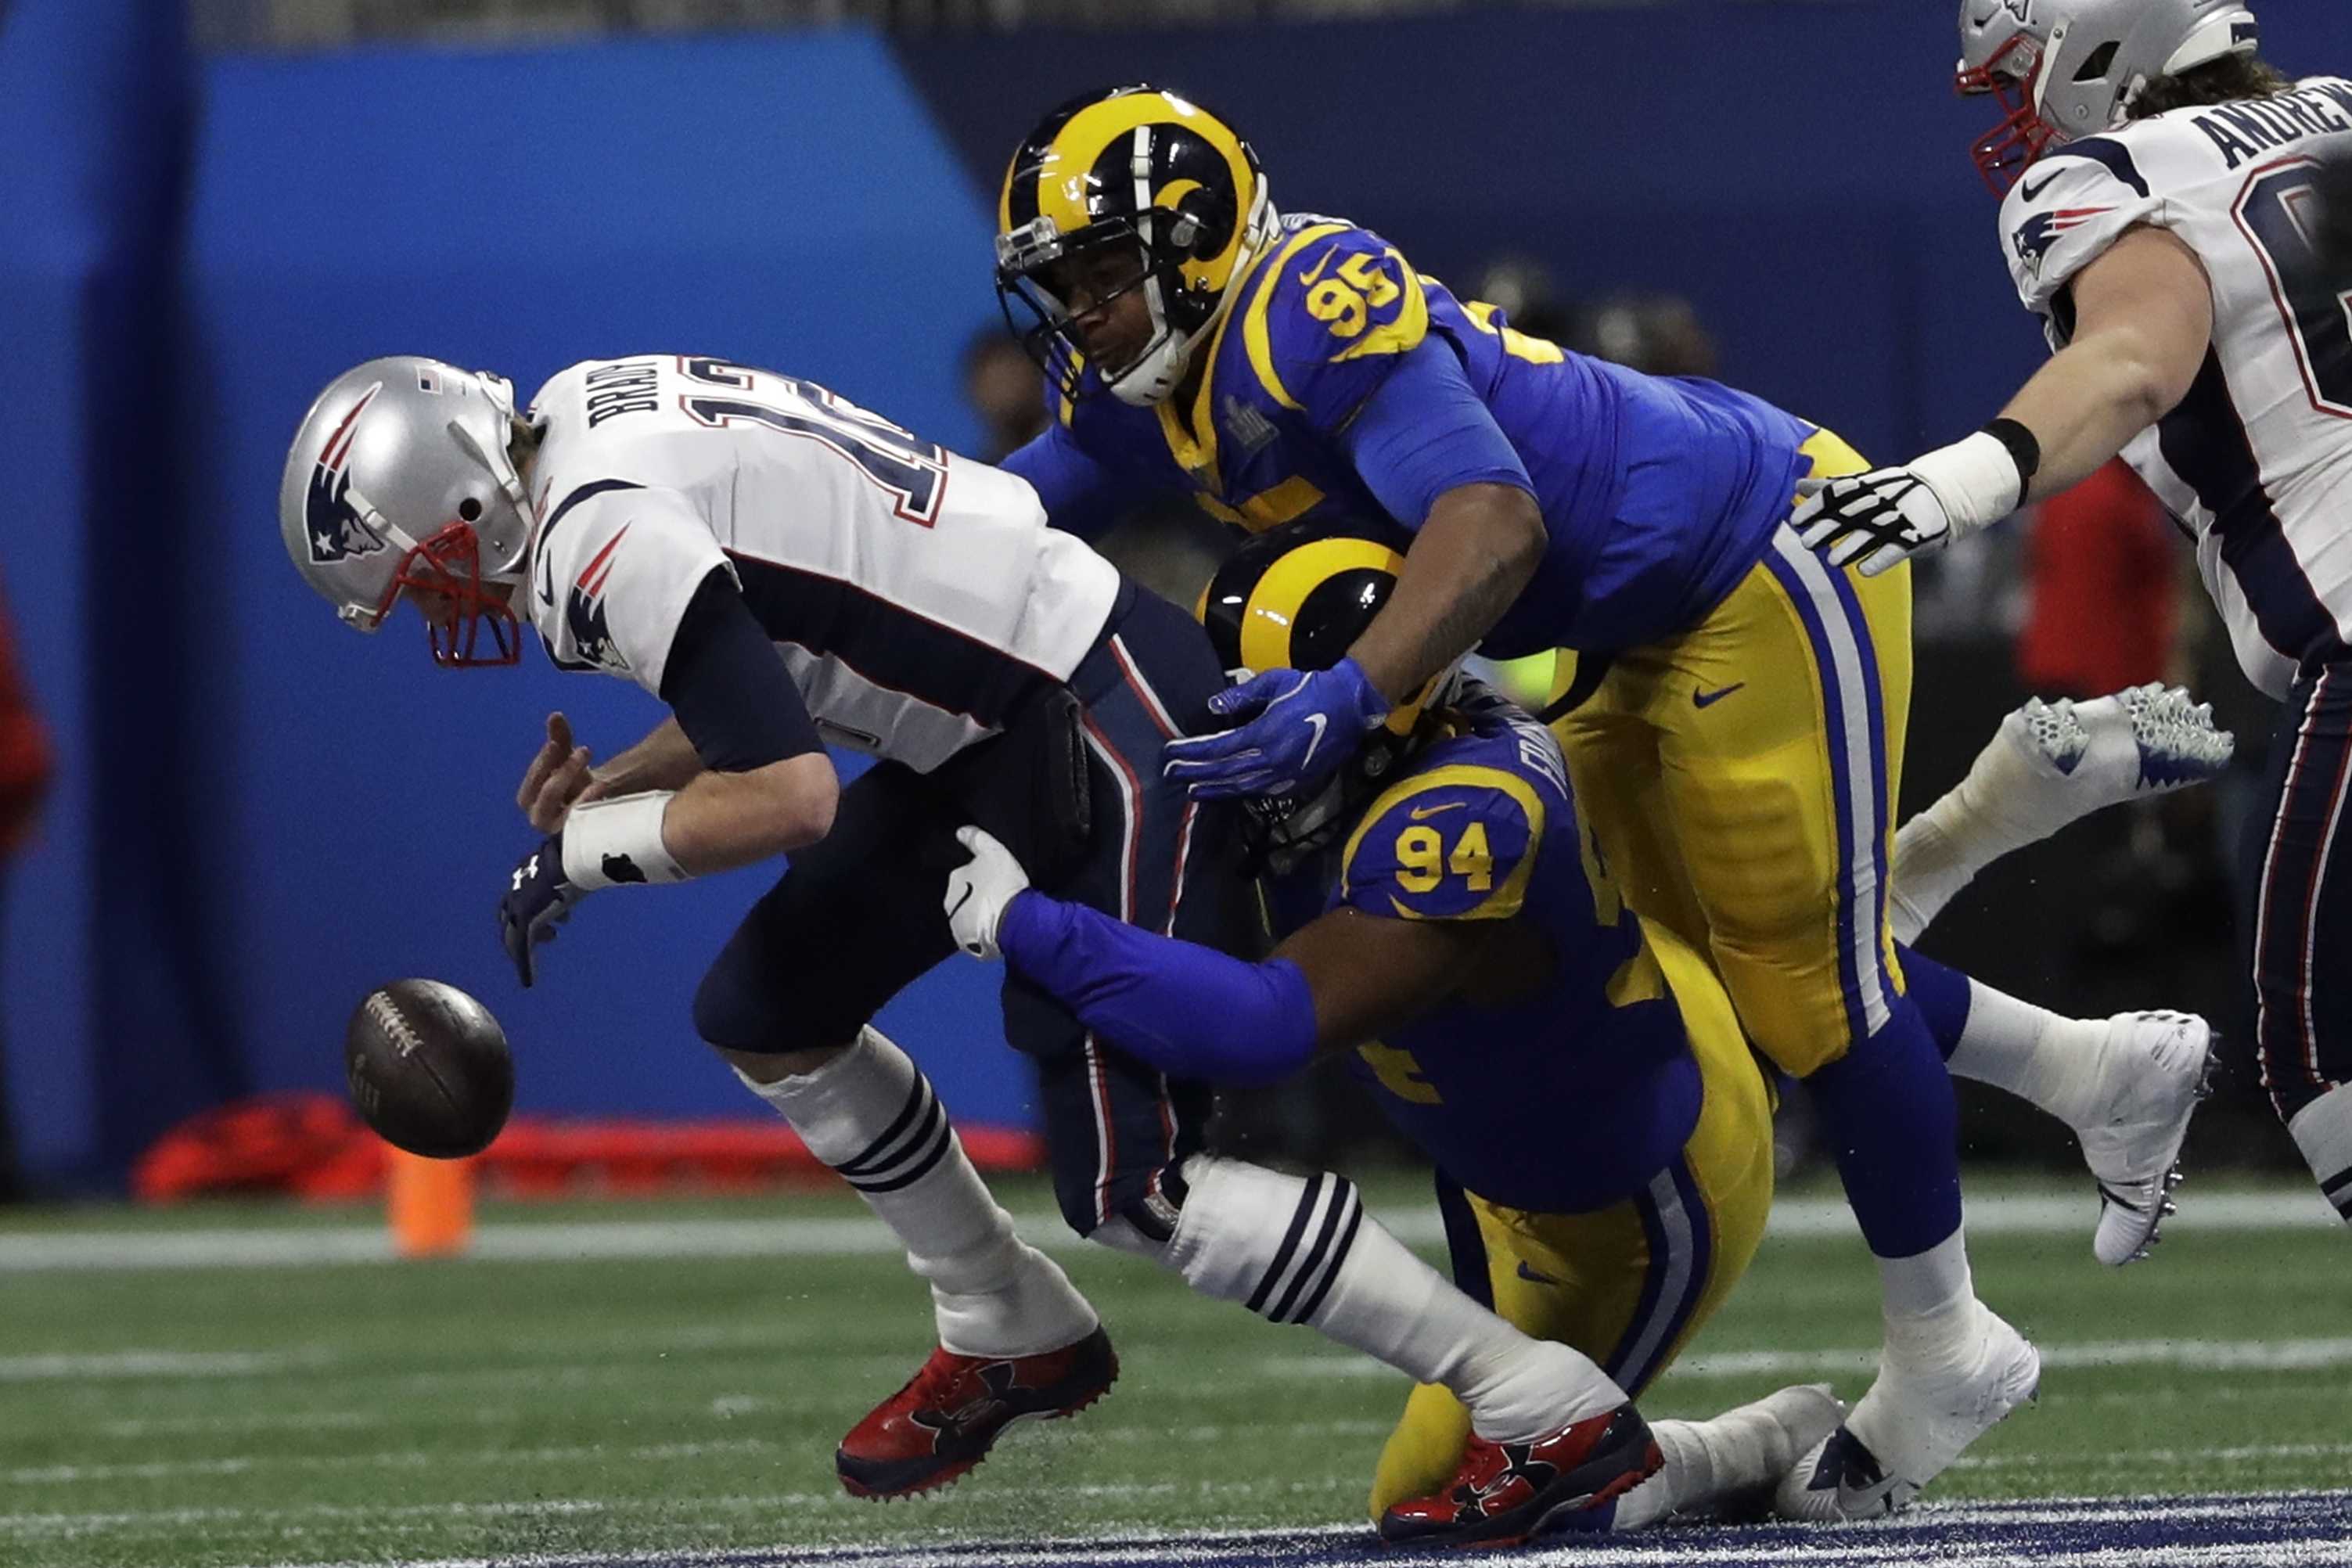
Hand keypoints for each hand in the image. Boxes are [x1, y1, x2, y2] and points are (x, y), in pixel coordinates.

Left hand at [497, 833, 585, 986]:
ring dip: (527, 948)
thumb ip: (587, 868)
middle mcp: (518, 887)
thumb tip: (613, 864)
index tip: (560, 918)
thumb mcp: (582, 863)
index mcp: (529, 870)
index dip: (537, 909)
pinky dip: (525, 966)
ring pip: (513, 936)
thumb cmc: (584, 855)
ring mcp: (519, 906)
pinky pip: (521, 950)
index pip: (523, 894)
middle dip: (527, 928)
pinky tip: (529, 981)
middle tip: (551, 935)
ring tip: (550, 949)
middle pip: (511, 917)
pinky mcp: (525, 921)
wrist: (574, 857)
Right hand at [517, 712, 610, 832]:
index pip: (532, 782)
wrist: (594, 805)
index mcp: (530, 800)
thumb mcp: (566, 759)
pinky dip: (591, 809)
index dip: (542, 762)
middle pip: (547, 796)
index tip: (556, 743)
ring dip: (580, 793)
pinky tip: (601, 793)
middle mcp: (540, 818)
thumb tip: (556, 715)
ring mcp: (560, 831)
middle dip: (564, 772)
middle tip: (583, 751)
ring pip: (565, 812)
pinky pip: (584, 825)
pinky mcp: (579, 837)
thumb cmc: (574, 782)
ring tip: (597, 776)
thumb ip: (560, 738)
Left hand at [944, 826, 1030, 960]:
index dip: (981, 877)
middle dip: (976, 897)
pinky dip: (982, 932)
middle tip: (999, 897)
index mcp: (954, 880)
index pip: (964, 875)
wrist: (1014, 921)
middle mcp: (949, 904)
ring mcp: (956, 926)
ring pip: (967, 916)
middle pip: (963, 897)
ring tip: (1001, 915)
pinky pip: (973, 936)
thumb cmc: (1003, 884)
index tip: (996, 880)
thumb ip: (975, 838)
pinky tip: (998, 929)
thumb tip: (960, 831)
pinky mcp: (966, 944)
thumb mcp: (993, 851)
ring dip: (979, 915)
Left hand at [1160, 659, 1389, 799]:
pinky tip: (1226, 791)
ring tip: (1193, 790)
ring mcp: (1284, 774)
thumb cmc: (1310, 688)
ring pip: (1241, 786)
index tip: (1170, 753)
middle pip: (1224, 771)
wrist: (1349, 706)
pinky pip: (1260, 790)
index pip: (1218, 748)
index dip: (1192, 752)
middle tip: (1170, 774)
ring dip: (1214, 788)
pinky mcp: (1296, 781)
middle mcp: (1271, 759)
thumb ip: (1241, 695)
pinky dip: (1239, 792)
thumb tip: (1212, 706)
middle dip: (1194, 773)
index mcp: (1264, 734)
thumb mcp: (1274, 682)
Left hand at [1793, 431, 2024, 577]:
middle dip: (1829, 528)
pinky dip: (1880, 559)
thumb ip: (1831, 488)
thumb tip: (1797, 485)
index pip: (1839, 495)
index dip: (1817, 507)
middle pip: (1852, 515)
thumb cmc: (1895, 491)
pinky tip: (1863, 571)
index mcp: (1869, 487)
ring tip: (1832, 561)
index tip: (1795, 519)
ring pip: (1873, 534)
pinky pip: (1897, 549)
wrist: (1946, 491)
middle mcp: (1882, 502)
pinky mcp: (1916, 536)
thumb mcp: (1864, 485)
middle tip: (1805, 543)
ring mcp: (1900, 519)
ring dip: (1852, 546)